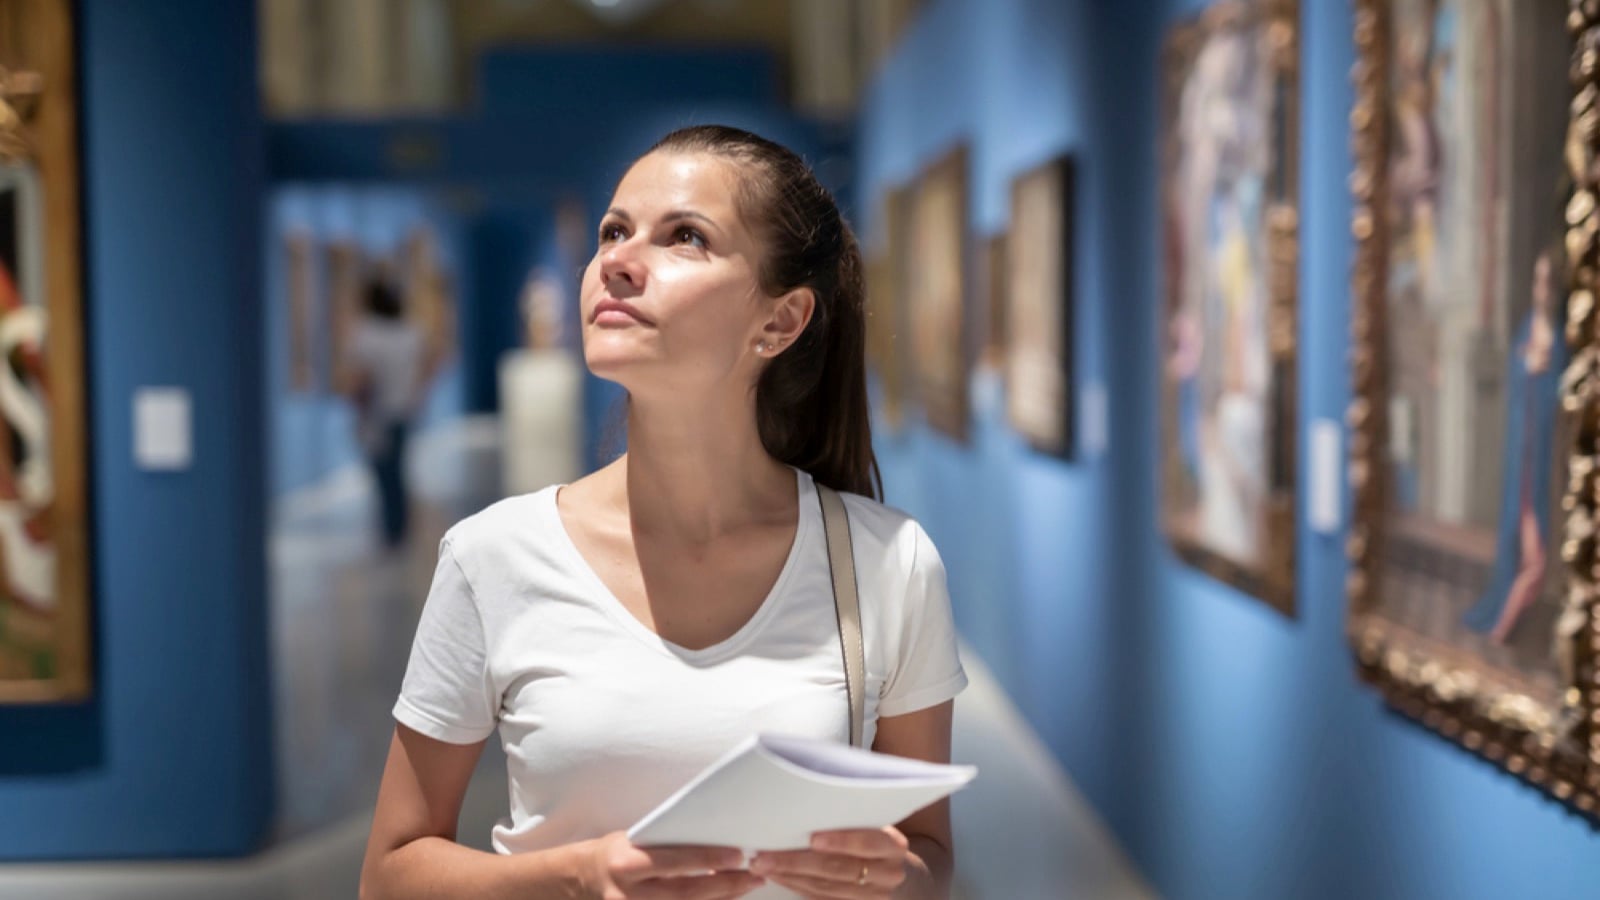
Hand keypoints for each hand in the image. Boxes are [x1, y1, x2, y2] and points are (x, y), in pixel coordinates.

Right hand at [584, 831, 765, 899]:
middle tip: (755, 875)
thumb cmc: (617, 853)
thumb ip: (667, 845)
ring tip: (749, 886)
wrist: (582, 881)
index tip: (738, 855)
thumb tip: (712, 839)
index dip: (708, 858)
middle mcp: (629, 894)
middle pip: (686, 894)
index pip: (674, 861)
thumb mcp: (635, 841)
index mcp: (627, 863)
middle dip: (725, 886)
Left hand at [749, 827, 909, 897]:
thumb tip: (804, 803)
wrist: (894, 868)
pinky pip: (821, 899)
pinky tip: (778, 876)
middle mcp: (888, 874)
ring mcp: (873, 896)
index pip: (868, 843)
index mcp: (894, 846)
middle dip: (797, 862)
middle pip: (839, 869)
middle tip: (765, 856)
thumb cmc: (874, 834)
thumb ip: (851, 816)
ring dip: (790, 876)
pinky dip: (797, 886)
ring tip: (763, 865)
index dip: (841, 841)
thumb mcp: (873, 822)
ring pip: (826, 887)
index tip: (812, 838)